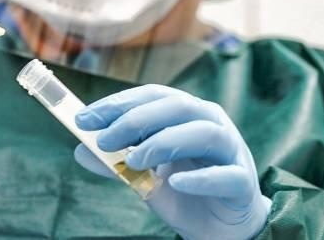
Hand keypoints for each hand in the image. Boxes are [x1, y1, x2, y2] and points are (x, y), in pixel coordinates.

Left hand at [74, 85, 270, 239]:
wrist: (219, 229)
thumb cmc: (182, 192)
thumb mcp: (142, 176)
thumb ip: (116, 162)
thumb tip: (80, 151)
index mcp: (185, 113)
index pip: (151, 96)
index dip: (117, 104)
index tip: (84, 119)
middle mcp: (211, 122)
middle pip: (177, 106)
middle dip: (135, 120)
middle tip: (103, 140)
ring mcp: (231, 151)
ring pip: (204, 133)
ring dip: (164, 142)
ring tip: (133, 160)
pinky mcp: (243, 183)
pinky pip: (226, 175)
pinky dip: (200, 177)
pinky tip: (175, 182)